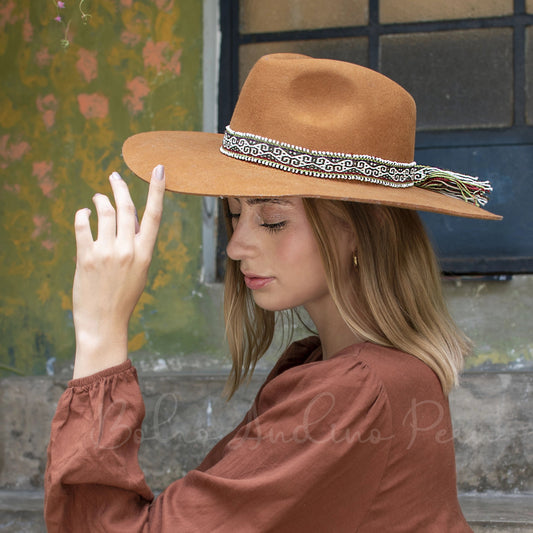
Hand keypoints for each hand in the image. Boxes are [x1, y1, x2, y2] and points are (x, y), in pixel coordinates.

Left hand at [72, 165, 164, 378]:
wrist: (104, 322)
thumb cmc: (122, 297)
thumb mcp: (139, 272)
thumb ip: (136, 247)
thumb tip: (128, 222)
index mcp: (145, 254)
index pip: (154, 215)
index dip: (157, 190)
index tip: (159, 170)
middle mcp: (128, 250)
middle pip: (126, 207)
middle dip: (120, 188)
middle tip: (114, 177)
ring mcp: (106, 253)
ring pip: (104, 212)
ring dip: (100, 200)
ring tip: (98, 198)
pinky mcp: (86, 257)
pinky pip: (82, 225)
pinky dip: (82, 215)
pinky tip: (83, 214)